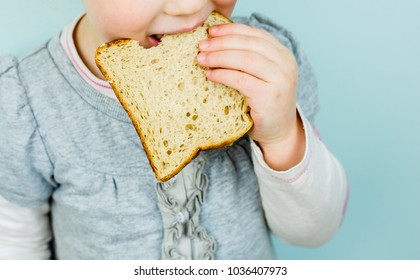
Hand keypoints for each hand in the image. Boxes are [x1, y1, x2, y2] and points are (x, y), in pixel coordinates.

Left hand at [197, 23, 304, 170]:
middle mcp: (285, 64)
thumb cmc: (263, 104)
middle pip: (249, 44)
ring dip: (220, 57)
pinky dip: (223, 75)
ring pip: (246, 59)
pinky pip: (241, 80)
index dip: (232, 30)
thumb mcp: (262, 76)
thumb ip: (248, 60)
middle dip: (222, 43)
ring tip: (202, 59)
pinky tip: (210, 75)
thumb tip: (215, 42)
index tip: (211, 31)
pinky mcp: (270, 96)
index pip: (256, 34)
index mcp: (283, 55)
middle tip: (202, 45)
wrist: (279, 133)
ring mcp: (280, 80)